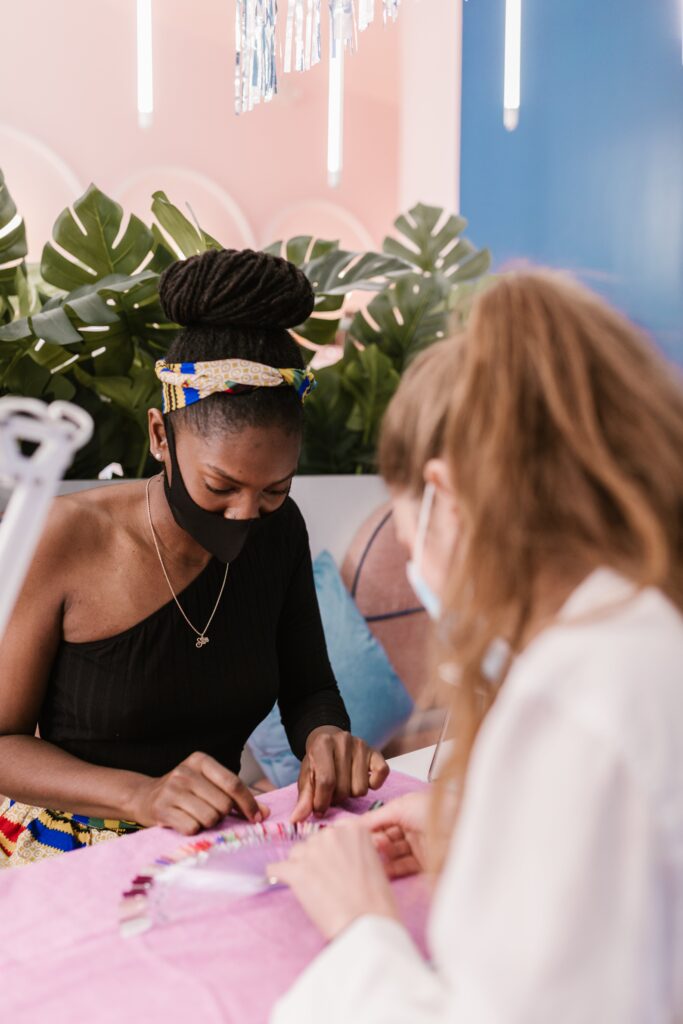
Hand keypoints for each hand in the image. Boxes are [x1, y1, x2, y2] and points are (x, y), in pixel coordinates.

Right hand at [131, 751, 270, 834]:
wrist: (144, 797)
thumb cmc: (184, 792)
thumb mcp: (208, 784)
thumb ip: (236, 796)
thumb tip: (264, 812)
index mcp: (200, 760)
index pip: (233, 783)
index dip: (248, 803)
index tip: (257, 817)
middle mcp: (185, 772)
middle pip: (223, 804)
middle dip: (222, 815)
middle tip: (211, 813)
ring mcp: (172, 790)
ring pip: (210, 818)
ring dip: (208, 824)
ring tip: (196, 816)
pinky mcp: (161, 809)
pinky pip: (192, 828)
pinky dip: (193, 830)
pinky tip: (184, 822)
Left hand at [267, 821, 397, 940]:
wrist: (367, 924)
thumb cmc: (376, 900)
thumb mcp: (373, 862)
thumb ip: (353, 850)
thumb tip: (336, 857)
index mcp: (353, 829)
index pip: (333, 833)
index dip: (333, 851)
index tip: (335, 865)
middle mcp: (331, 834)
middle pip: (313, 842)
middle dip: (316, 859)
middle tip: (325, 882)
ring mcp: (312, 851)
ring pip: (296, 854)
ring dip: (300, 868)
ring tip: (311, 890)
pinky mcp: (296, 870)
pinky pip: (275, 868)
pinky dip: (278, 876)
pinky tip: (282, 883)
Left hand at [291, 727, 389, 821]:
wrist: (328, 740)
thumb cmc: (317, 762)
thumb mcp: (306, 777)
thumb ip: (304, 798)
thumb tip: (296, 819)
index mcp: (322, 744)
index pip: (326, 781)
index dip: (322, 801)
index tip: (319, 809)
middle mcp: (343, 740)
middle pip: (344, 788)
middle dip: (336, 798)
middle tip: (332, 792)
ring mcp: (361, 745)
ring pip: (361, 789)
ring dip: (352, 793)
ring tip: (345, 785)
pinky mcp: (376, 752)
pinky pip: (381, 774)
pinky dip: (373, 784)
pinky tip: (362, 780)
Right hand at [358, 792, 429, 878]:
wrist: (459, 827)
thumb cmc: (431, 809)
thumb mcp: (399, 807)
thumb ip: (375, 817)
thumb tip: (353, 824)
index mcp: (405, 810)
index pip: (380, 821)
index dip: (369, 829)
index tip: (355, 837)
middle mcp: (410, 826)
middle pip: (385, 838)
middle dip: (375, 844)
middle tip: (369, 848)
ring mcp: (417, 845)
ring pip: (393, 854)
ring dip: (382, 858)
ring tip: (373, 860)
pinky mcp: (424, 862)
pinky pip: (403, 867)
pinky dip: (392, 870)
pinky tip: (382, 871)